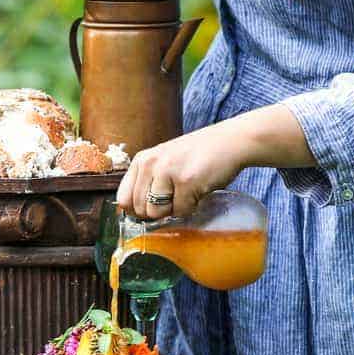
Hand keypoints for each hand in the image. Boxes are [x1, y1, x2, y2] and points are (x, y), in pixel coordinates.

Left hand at [116, 124, 249, 218]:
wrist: (230, 142)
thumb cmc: (198, 155)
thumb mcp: (164, 161)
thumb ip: (148, 182)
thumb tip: (135, 213)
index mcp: (142, 160)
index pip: (123, 198)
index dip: (137, 210)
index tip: (153, 208)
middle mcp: (150, 164)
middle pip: (140, 209)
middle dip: (159, 211)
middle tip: (176, 197)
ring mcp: (167, 172)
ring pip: (157, 212)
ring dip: (174, 209)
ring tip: (187, 192)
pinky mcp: (186, 181)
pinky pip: (181, 211)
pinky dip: (191, 207)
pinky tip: (199, 190)